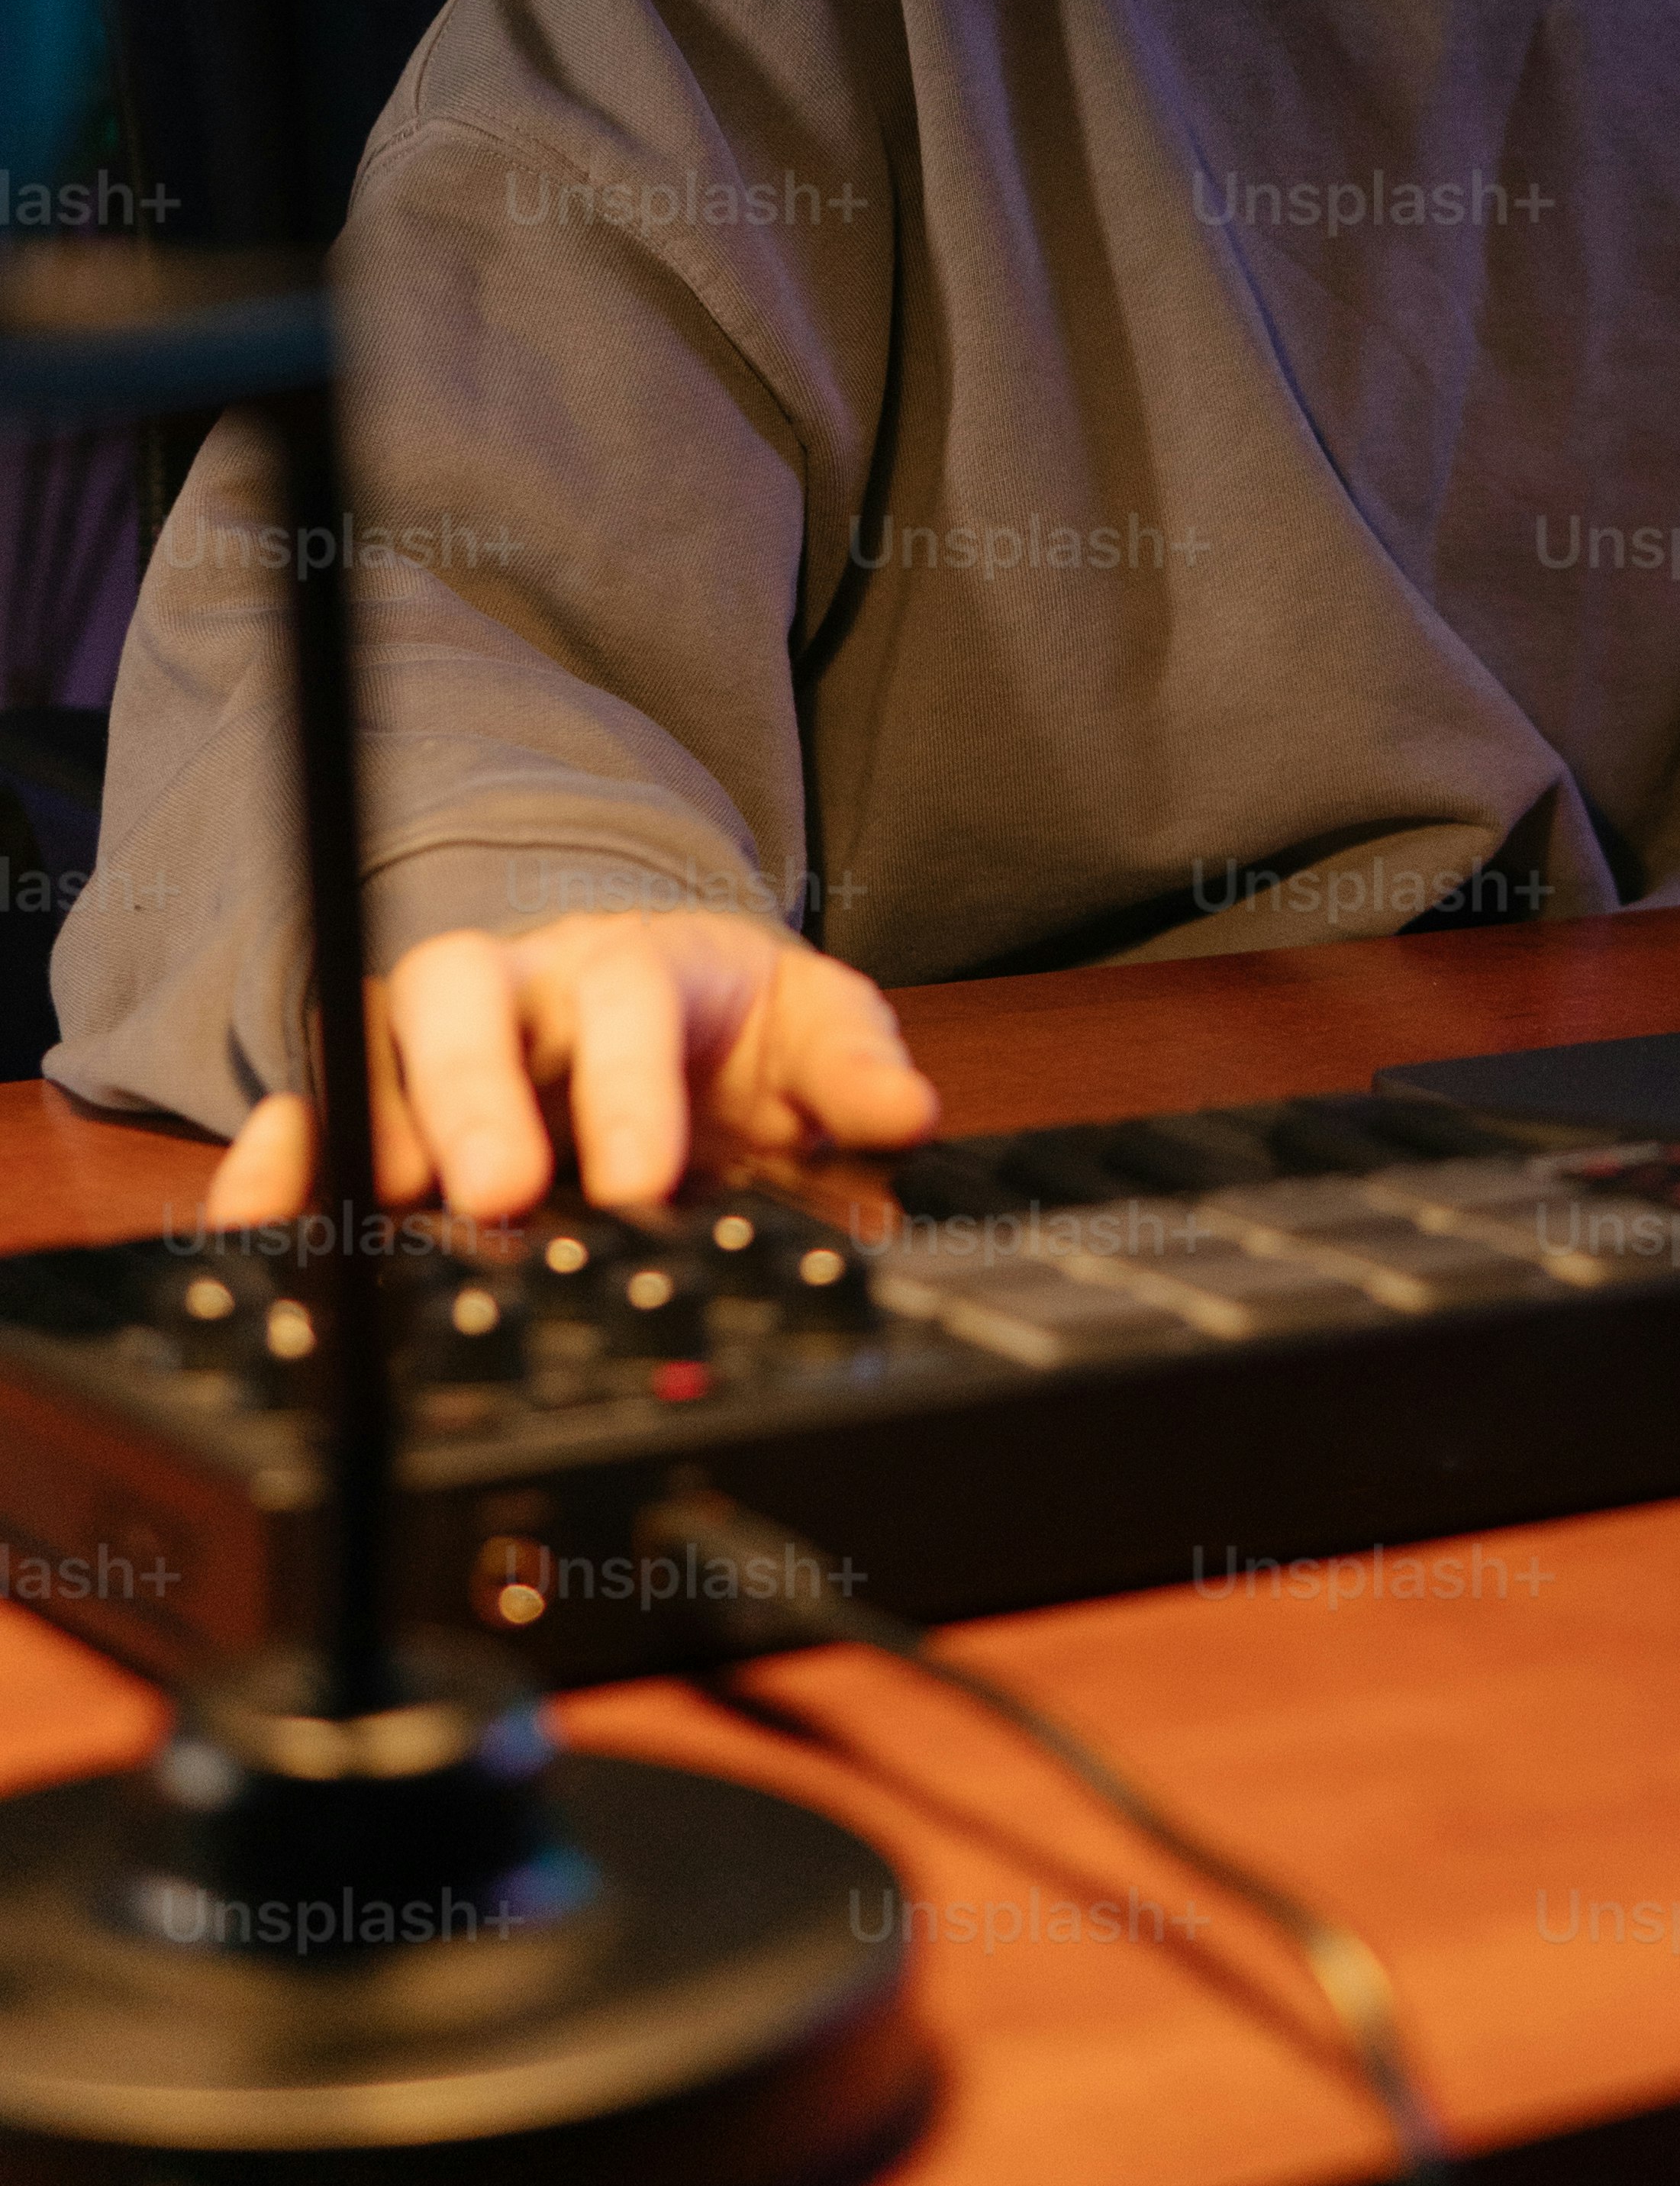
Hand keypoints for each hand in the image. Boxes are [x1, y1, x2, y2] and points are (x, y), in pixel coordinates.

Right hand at [206, 909, 941, 1226]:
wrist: (659, 1006)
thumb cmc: (728, 1023)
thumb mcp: (811, 1030)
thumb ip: (854, 1069)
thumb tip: (907, 1115)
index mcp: (633, 964)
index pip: (625, 996)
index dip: (628, 1086)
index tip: (643, 1182)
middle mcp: (518, 987)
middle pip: (463, 995)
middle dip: (471, 1092)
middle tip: (496, 1194)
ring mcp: (432, 1040)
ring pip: (370, 1045)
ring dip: (366, 1132)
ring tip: (373, 1221)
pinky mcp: (373, 1099)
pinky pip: (308, 1112)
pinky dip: (278, 1158)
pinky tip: (267, 1210)